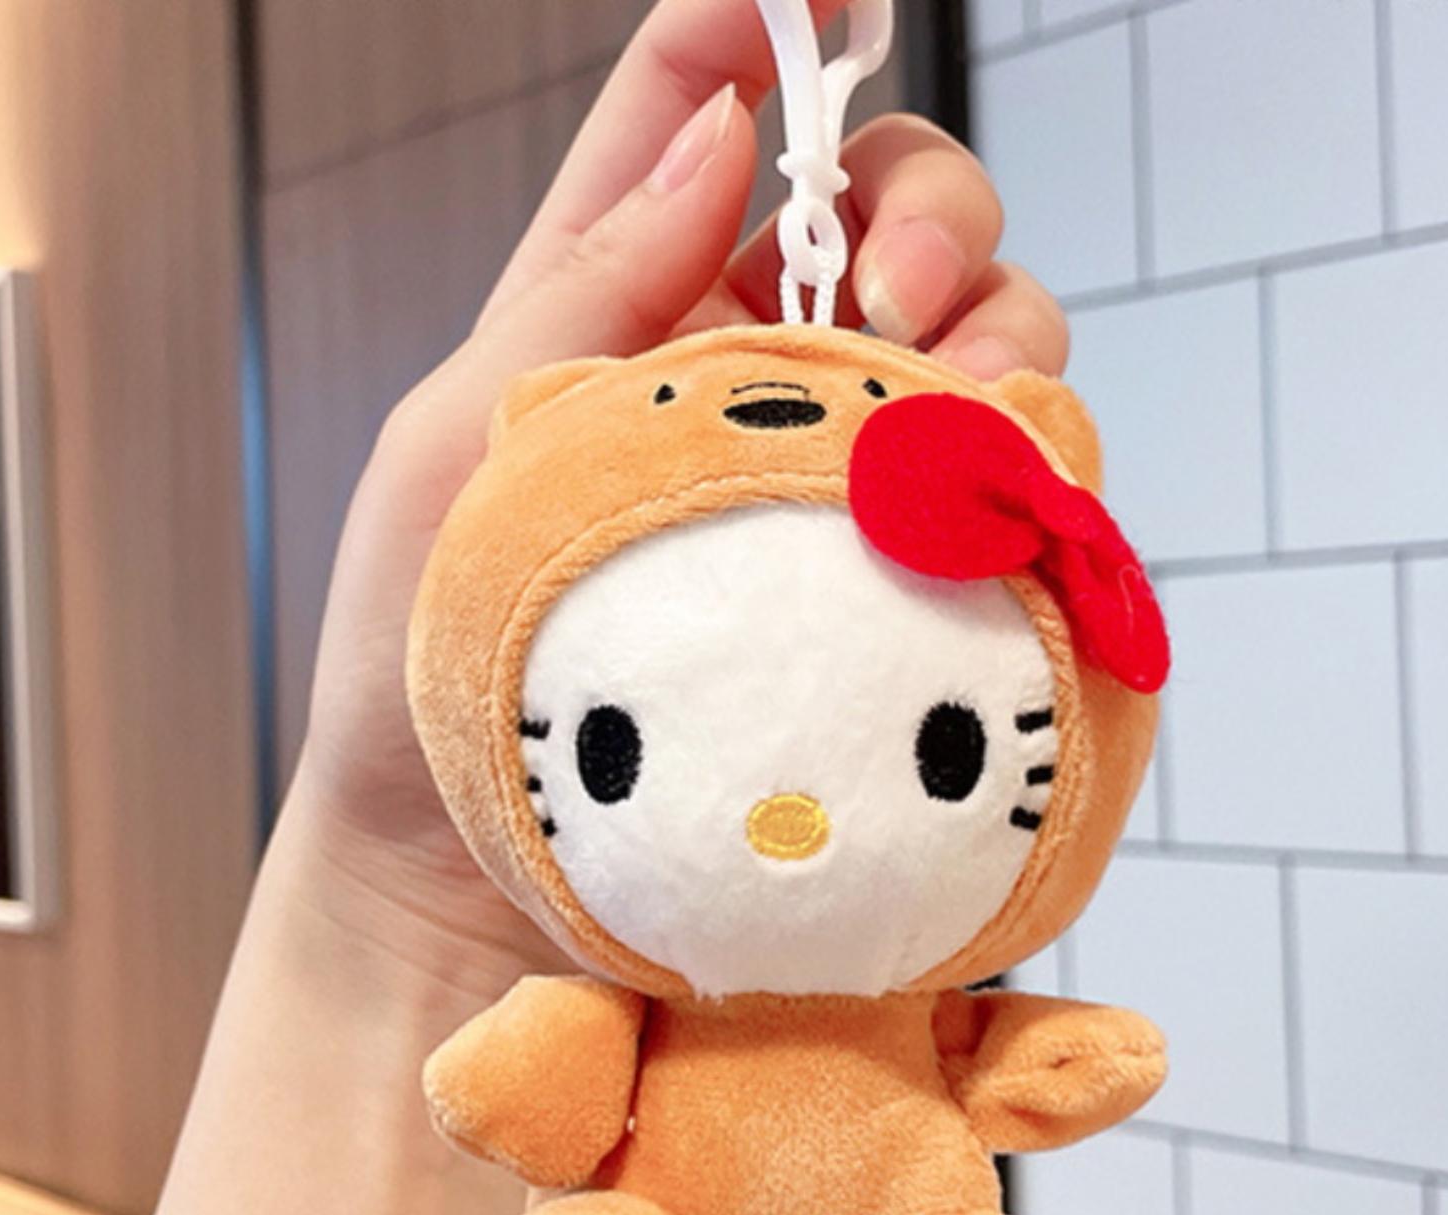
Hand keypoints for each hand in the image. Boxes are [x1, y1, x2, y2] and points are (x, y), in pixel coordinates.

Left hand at [287, 0, 1071, 992]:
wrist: (479, 894)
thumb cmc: (424, 674)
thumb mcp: (457, 447)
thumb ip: (586, 282)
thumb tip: (719, 124)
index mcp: (622, 314)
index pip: (704, 112)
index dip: (772, 18)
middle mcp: (749, 383)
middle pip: (893, 213)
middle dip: (925, 205)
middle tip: (891, 293)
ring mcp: (836, 491)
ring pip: (982, 338)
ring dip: (990, 333)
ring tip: (932, 410)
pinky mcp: (904, 597)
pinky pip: (1010, 486)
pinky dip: (1023, 458)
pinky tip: (986, 487)